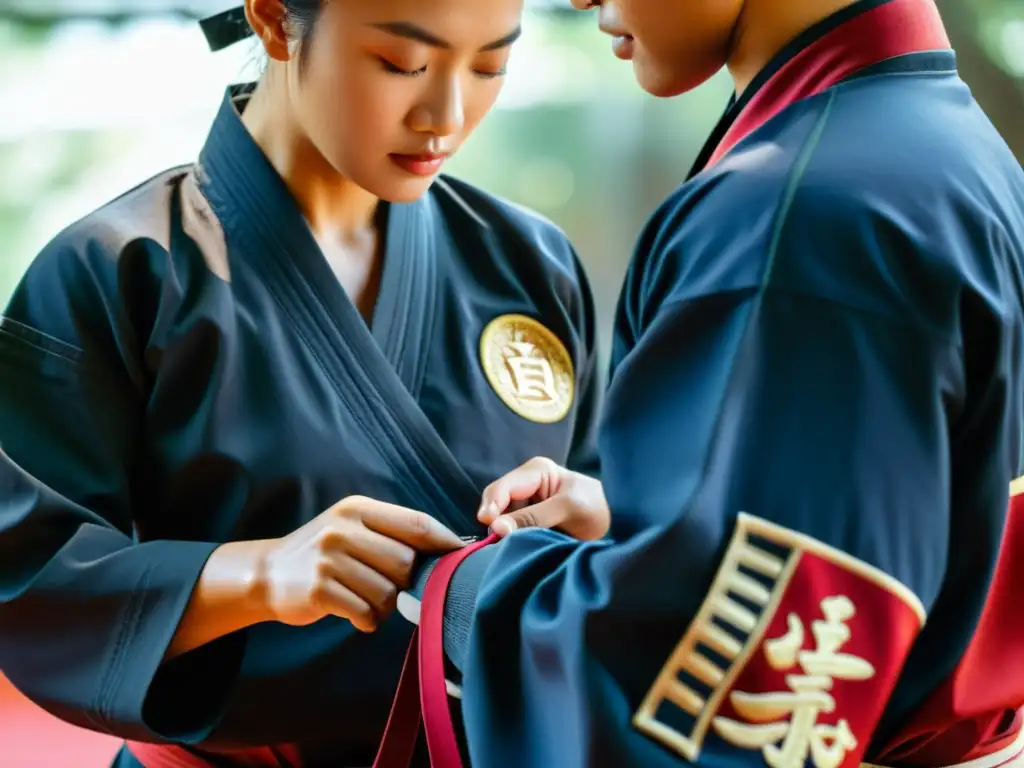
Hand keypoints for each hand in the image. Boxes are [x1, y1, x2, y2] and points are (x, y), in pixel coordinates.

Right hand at [257, 496, 464, 631]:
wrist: (268, 574)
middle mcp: (343, 529)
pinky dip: (367, 620)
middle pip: (405, 561)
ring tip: (367, 600)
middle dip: (407, 580)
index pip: (416, 523)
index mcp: (358, 509)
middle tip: (391, 587)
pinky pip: (366, 613)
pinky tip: (355, 613)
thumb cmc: (325, 553)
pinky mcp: (319, 590)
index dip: (444, 541)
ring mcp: (328, 559)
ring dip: (385, 605)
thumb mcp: (353, 528)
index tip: (462, 556)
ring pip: (388, 591)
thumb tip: (449, 548)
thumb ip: (393, 533)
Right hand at [477, 457, 609, 540]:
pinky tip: (515, 549)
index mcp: (536, 471)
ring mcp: (526, 504)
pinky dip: (510, 541)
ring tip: (509, 548)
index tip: (490, 526)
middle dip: (495, 521)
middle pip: (496, 503)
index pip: (503, 488)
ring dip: (502, 534)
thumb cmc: (596, 507)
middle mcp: (526, 485)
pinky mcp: (529, 522)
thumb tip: (496, 527)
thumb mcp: (567, 509)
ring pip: (500, 520)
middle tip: (498, 542)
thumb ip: (533, 517)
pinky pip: (511, 531)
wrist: (617, 523)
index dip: (492, 506)